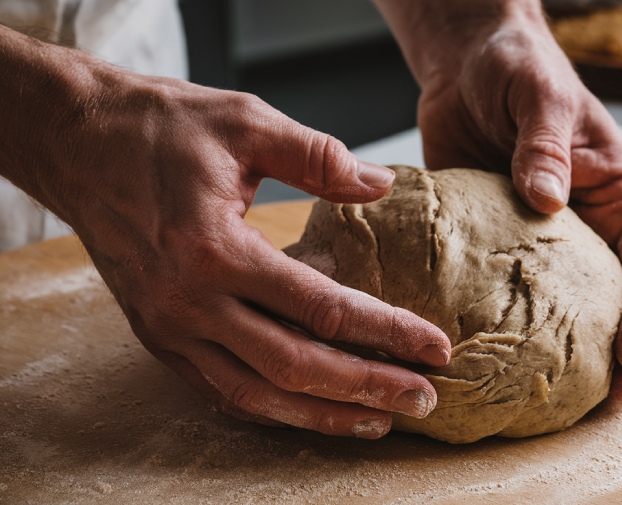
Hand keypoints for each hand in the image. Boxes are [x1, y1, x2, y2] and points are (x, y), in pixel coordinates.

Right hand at [0, 26, 450, 437]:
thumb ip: (317, 156)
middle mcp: (189, 302)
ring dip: (323, 413)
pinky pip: (221, 390)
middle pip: (295, 365)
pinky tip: (311, 409)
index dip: (388, 331)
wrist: (77, 142)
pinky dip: (272, 407)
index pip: (323, 308)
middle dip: (367, 387)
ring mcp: (169, 327)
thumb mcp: (244, 121)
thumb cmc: (159, 128)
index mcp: (215, 249)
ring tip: (380, 420)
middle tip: (425, 397)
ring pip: (256, 394)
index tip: (435, 346)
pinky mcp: (158, 336)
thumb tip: (381, 184)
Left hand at [376, 0, 621, 401]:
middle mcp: (589, 230)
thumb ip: (546, 145)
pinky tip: (490, 361)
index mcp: (619, 196)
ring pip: (565, 311)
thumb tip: (547, 201)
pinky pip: (504, 295)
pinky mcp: (497, 248)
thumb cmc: (520, 70)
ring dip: (568, 356)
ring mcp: (543, 245)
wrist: (469, 66)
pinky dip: (505, 330)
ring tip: (557, 404)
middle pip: (618, 302)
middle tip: (609, 403)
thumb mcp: (540, 97)